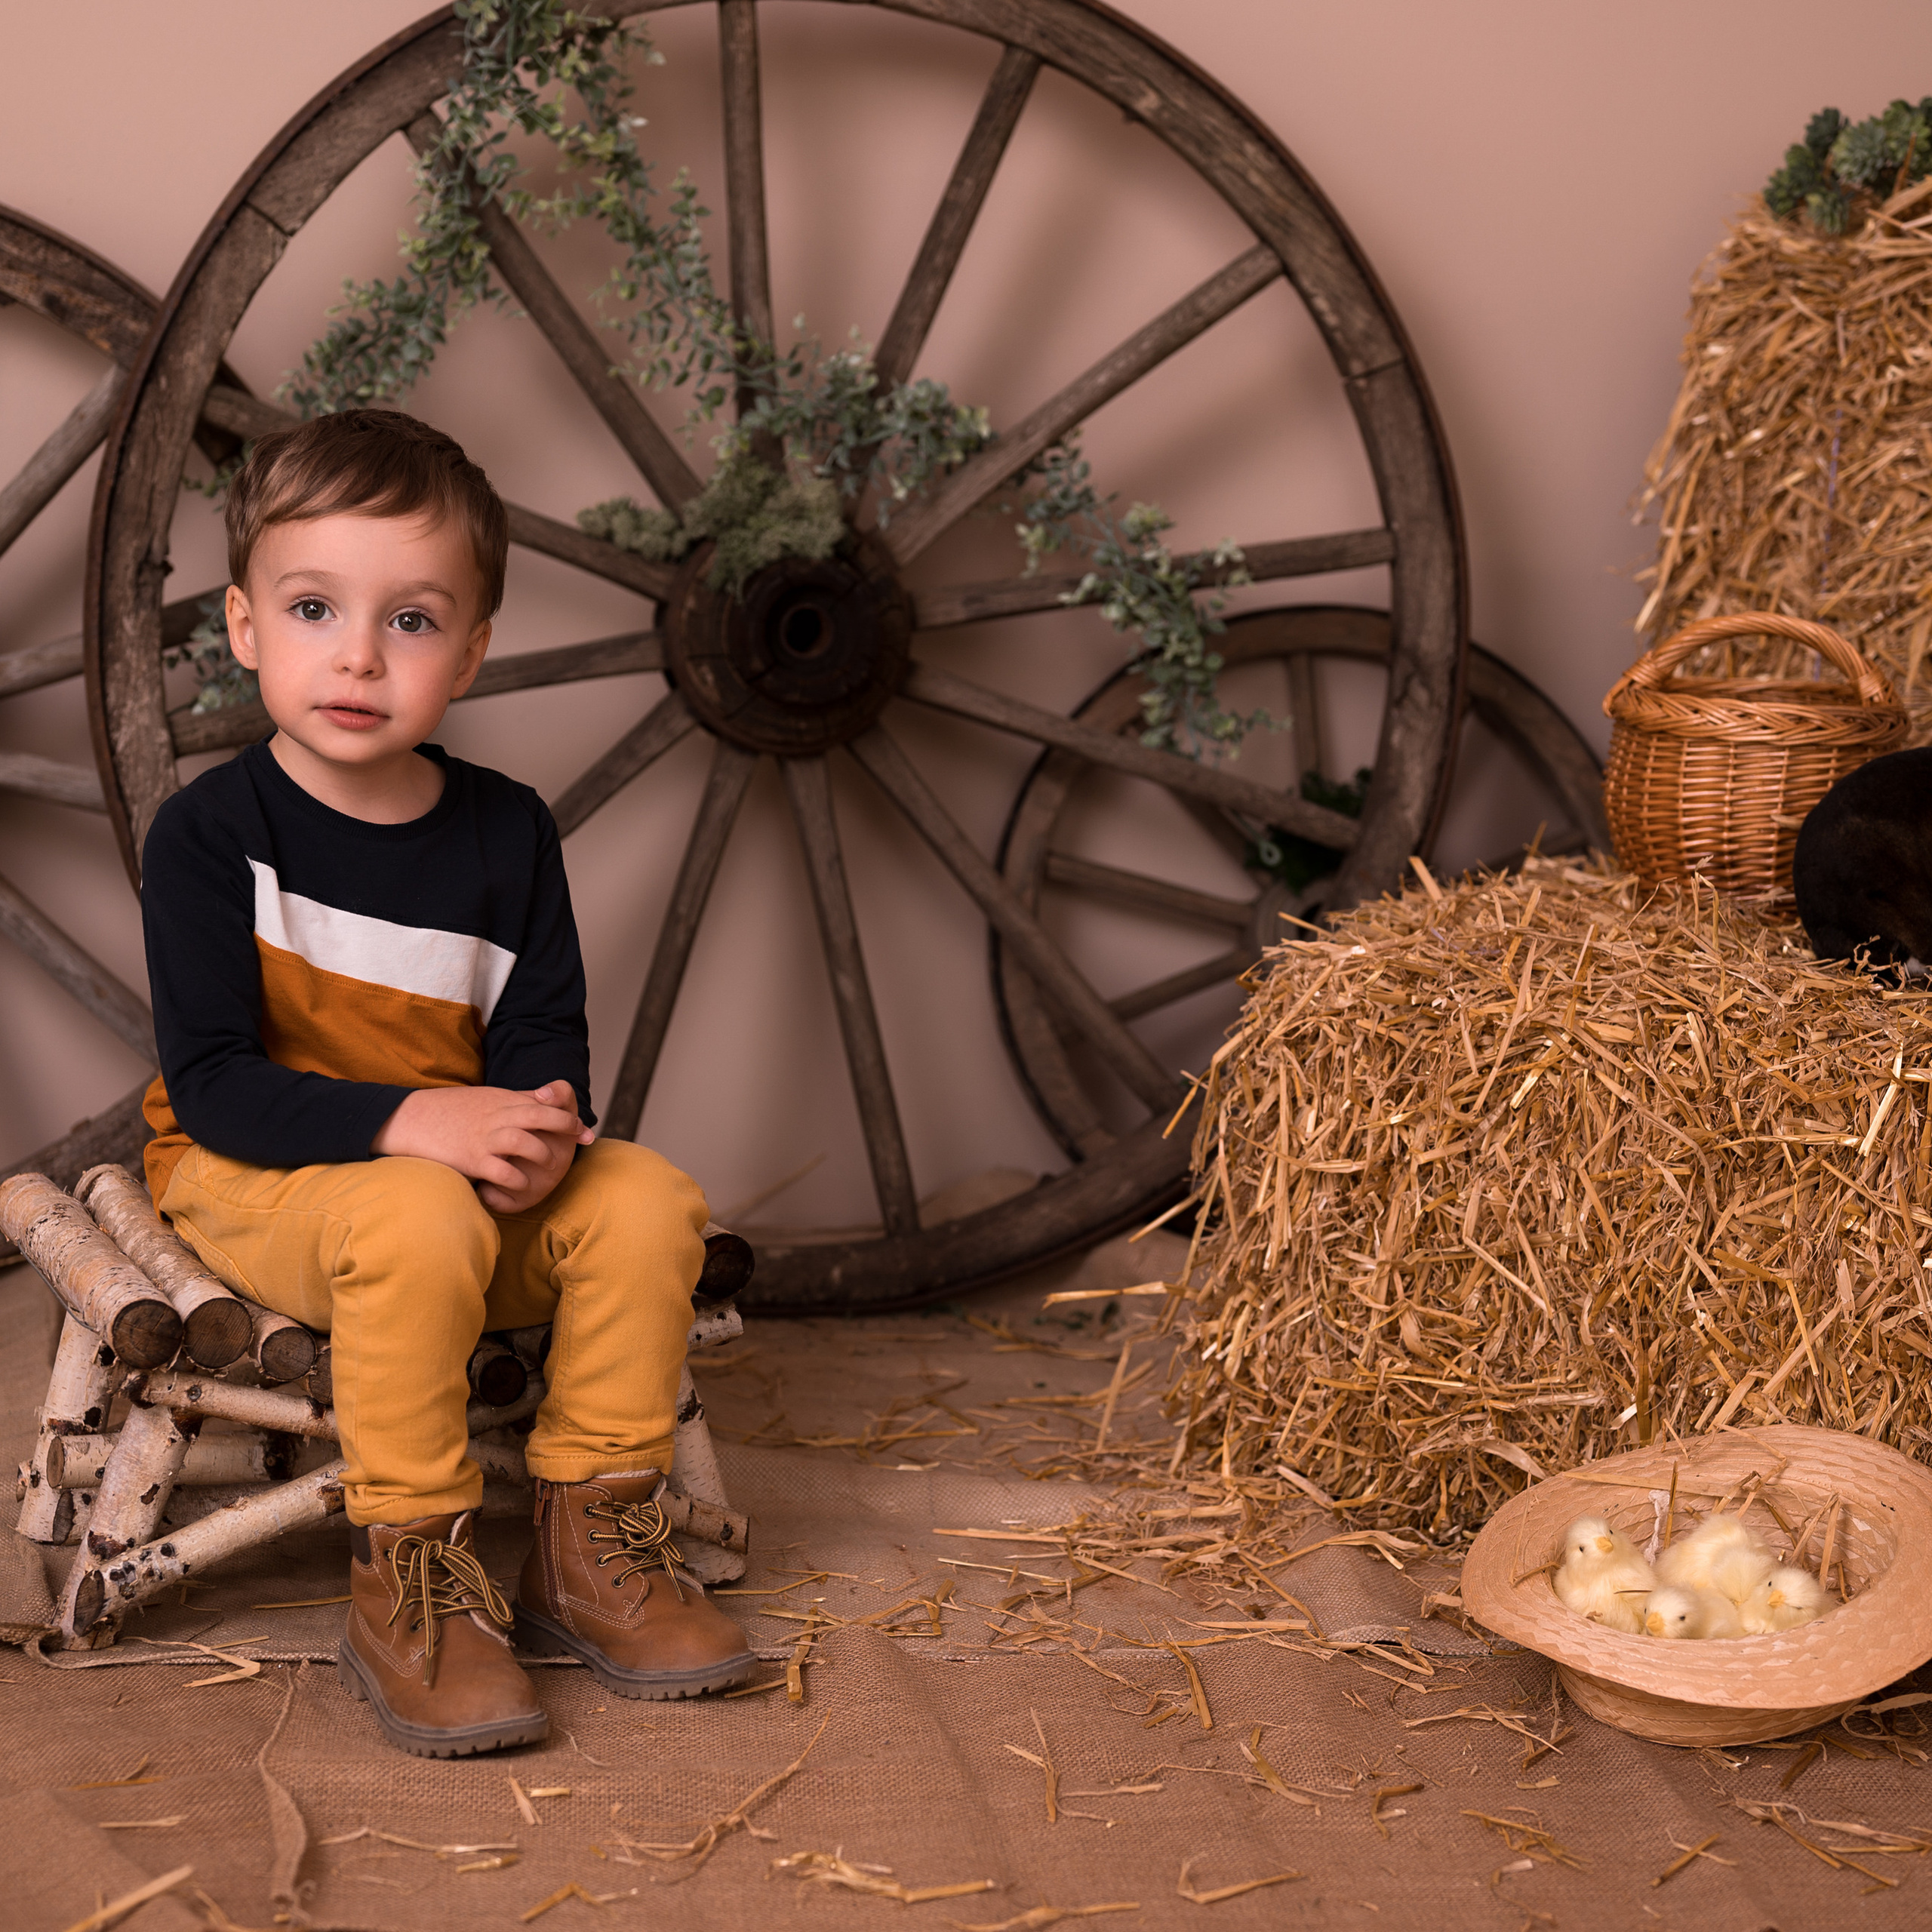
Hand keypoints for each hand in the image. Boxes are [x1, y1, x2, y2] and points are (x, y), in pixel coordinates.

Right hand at [371, 1080, 593, 1213]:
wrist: (408, 1119)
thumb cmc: (448, 1111)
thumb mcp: (484, 1097)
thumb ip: (514, 1100)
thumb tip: (545, 1101)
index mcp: (501, 1100)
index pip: (544, 1103)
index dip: (570, 1117)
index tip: (585, 1131)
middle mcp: (497, 1117)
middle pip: (543, 1117)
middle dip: (567, 1128)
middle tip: (580, 1143)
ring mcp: (485, 1139)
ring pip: (528, 1144)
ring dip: (544, 1157)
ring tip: (548, 1168)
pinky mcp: (472, 1160)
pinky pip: (505, 1173)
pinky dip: (517, 1182)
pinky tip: (520, 1186)